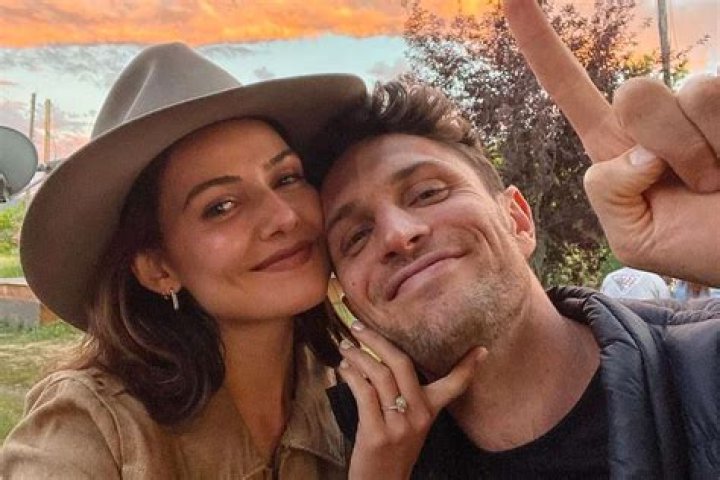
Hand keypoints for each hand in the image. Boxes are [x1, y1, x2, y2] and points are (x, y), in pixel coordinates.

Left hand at [341, 320, 486, 479]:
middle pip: (402, 364)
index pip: (454, 385)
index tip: (481, 349)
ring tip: (345, 346)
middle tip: (359, 326)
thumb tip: (385, 361)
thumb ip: (405, 397)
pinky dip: (351, 376)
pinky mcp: (377, 434)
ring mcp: (399, 425)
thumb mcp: (409, 425)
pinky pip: (364, 393)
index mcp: (430, 412)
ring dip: (358, 356)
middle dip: (377, 341)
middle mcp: (419, 416)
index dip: (467, 367)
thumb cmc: (391, 451)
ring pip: (380, 375)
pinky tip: (344, 369)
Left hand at [503, 1, 719, 285]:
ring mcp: (700, 105)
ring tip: (719, 182)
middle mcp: (656, 118)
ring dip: (702, 152)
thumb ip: (609, 195)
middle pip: (633, 91)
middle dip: (663, 146)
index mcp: (618, 149)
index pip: (570, 89)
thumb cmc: (698, 249)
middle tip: (692, 187)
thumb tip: (637, 150)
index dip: (541, 46)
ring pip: (687, 92)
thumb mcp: (635, 238)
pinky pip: (714, 96)